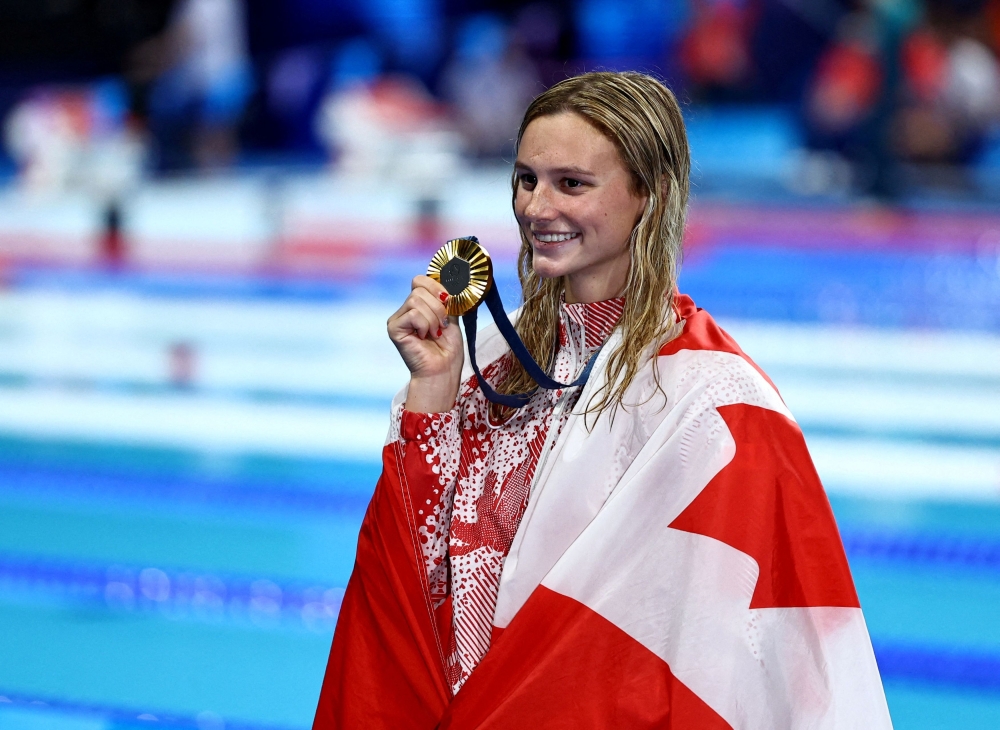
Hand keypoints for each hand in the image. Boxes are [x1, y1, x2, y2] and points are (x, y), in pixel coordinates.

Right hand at [387, 275, 463, 411]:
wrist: (443, 370)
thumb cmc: (448, 348)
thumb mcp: (451, 316)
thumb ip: (447, 298)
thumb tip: (452, 278)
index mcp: (417, 305)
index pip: (420, 280)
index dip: (437, 288)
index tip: (449, 303)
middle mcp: (404, 310)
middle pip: (419, 289)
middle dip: (438, 307)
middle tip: (442, 325)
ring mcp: (397, 319)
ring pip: (416, 301)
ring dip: (433, 318)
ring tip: (435, 333)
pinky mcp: (394, 328)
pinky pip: (413, 314)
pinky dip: (425, 325)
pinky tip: (425, 337)